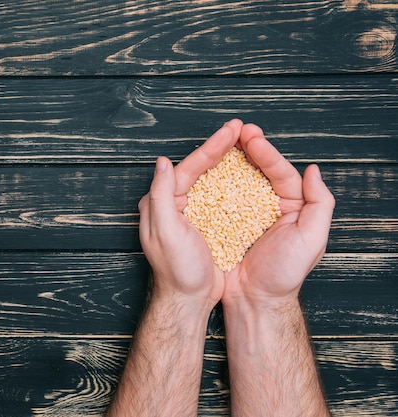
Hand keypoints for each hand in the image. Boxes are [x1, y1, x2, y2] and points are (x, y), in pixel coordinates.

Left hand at [138, 119, 244, 308]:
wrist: (186, 300)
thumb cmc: (176, 270)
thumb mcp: (165, 232)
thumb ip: (160, 195)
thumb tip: (162, 161)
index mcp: (161, 202)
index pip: (188, 166)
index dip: (211, 147)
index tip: (232, 129)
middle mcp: (171, 204)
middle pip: (199, 168)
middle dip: (221, 147)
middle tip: (242, 128)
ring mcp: (188, 214)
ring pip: (209, 179)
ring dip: (228, 161)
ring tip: (246, 143)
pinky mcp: (202, 224)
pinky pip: (218, 196)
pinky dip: (232, 182)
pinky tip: (246, 174)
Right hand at [222, 123, 335, 307]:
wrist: (255, 301)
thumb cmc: (285, 274)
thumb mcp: (312, 240)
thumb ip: (319, 204)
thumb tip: (313, 170)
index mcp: (291, 207)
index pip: (281, 173)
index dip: (267, 153)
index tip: (251, 137)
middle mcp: (268, 207)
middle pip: (258, 170)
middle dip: (248, 147)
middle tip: (237, 129)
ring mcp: (245, 214)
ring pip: (238, 180)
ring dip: (230, 159)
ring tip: (222, 140)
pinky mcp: (224, 223)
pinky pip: (219, 198)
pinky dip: (213, 182)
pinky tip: (206, 168)